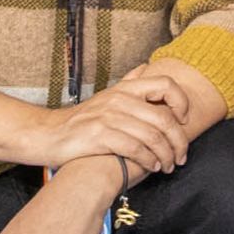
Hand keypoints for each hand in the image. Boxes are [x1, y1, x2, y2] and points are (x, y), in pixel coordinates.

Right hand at [37, 78, 191, 175]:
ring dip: (166, 156)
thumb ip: (129, 83)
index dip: (182, 102)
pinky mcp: (100, 136)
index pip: (166, 85)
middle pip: (165, 118)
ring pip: (153, 137)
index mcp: (126, 88)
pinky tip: (151, 167)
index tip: (184, 121)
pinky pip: (136, 149)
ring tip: (167, 166)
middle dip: (179, 141)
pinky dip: (149, 160)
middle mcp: (120, 99)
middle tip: (181, 157)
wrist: (50, 134)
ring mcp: (110, 117)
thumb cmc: (83, 120)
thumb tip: (146, 67)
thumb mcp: (107, 96)